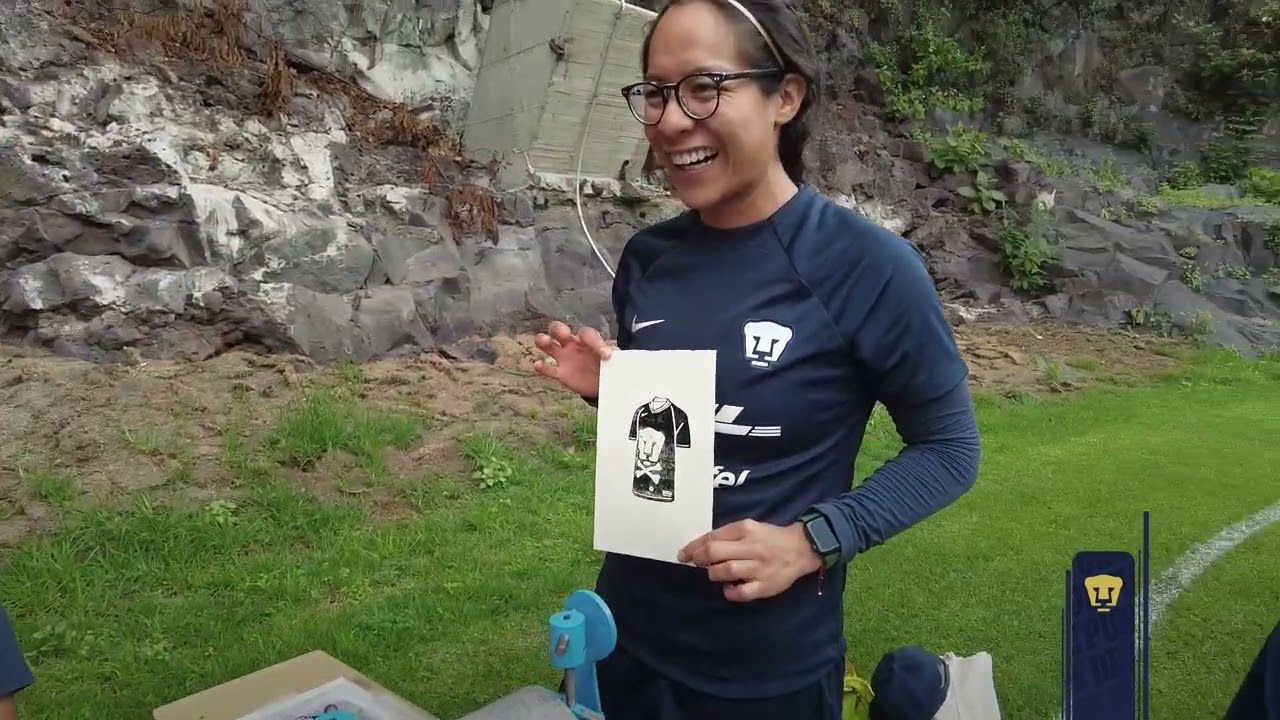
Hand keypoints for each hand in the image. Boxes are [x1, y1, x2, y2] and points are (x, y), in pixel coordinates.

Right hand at [532, 321, 614, 398]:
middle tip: (564, 335)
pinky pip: (548, 369)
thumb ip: (614, 355)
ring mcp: (564, 358)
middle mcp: (572, 344)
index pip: (586, 333)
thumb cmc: (609, 365)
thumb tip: (610, 355)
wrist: (604, 384)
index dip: (595, 341)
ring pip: (548, 345)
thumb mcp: (616, 359)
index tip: (606, 355)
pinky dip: (542, 367)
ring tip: (545, 342)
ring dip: (544, 341)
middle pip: (558, 329)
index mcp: (587, 339)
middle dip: (559, 329)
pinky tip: (538, 364)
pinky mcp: (561, 373)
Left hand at [678, 519, 822, 601]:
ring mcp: (758, 568)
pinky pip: (741, 592)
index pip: (713, 537)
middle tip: (695, 563)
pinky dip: (730, 592)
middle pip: (715, 553)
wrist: (801, 548)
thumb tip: (701, 546)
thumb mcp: (749, 527)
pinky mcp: (765, 586)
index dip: (694, 547)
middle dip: (699, 559)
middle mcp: (751, 547)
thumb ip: (727, 535)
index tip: (684, 554)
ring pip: (725, 571)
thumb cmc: (770, 537)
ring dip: (713, 574)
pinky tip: (729, 588)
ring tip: (714, 573)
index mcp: (745, 529)